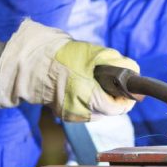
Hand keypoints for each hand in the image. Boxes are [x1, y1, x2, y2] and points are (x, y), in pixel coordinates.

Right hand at [0, 20, 140, 121]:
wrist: (31, 63)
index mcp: (90, 97)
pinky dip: (88, 101)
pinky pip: (84, 111)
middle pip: (108, 111)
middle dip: (114, 99)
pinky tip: (82, 87)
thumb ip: (117, 62)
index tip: (130, 90)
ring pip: (97, 112)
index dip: (127, 99)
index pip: (118, 109)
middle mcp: (81, 111)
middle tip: (113, 84)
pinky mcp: (63, 113)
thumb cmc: (63, 56)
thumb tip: (134, 71)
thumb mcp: (93, 53)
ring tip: (95, 83)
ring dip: (101, 101)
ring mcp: (71, 114)